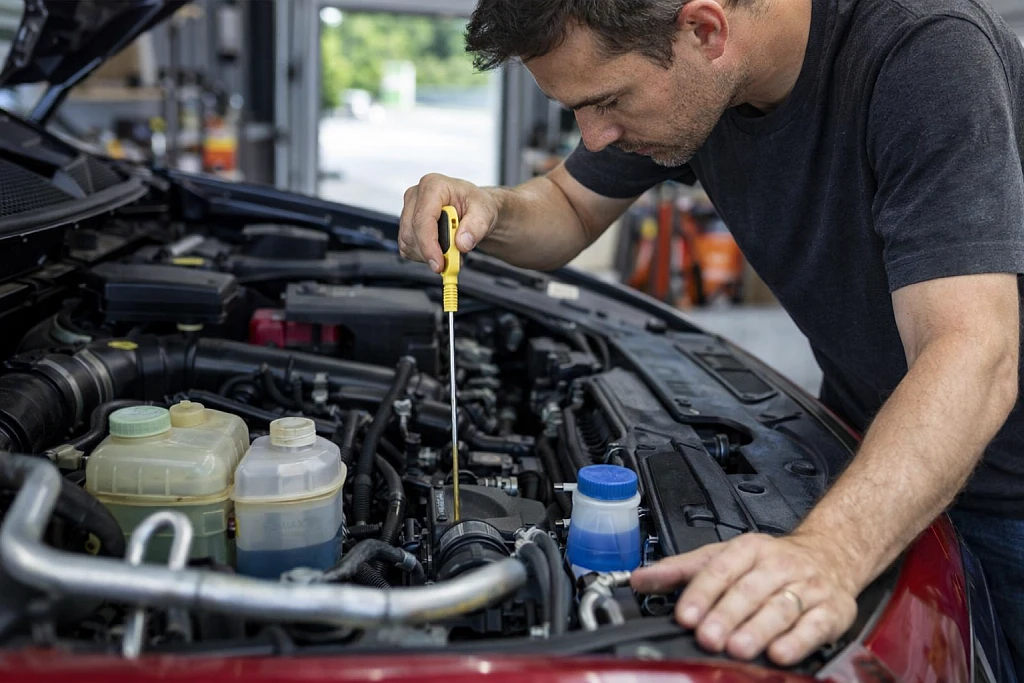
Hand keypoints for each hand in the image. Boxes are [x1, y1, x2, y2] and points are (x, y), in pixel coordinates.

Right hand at [398, 173, 500, 272]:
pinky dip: (423, 256)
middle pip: (412, 232)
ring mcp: (409, 210)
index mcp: (434, 186)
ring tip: (451, 252)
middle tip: (452, 262)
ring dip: (428, 255)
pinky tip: (439, 250)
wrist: (474, 210)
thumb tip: (462, 243)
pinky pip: (407, 247)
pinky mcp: (406, 225)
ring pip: (408, 242)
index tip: (439, 263)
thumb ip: (476, 227)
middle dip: (430, 253)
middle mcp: (417, 195)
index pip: (423, 219)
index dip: (429, 244)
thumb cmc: (476, 205)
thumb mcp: (485, 213)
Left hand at [630, 532, 859, 664]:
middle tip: (708, 636)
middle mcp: (778, 565)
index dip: (701, 593)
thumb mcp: (724, 556)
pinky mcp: (831, 610)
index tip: (685, 615)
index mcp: (749, 549)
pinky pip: (814, 625)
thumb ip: (681, 570)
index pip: (720, 568)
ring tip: (738, 648)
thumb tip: (639, 580)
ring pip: (780, 608)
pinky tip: (780, 653)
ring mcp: (807, 587)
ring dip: (758, 629)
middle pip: (749, 590)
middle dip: (726, 615)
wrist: (831, 554)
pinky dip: (797, 641)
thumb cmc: (770, 562)